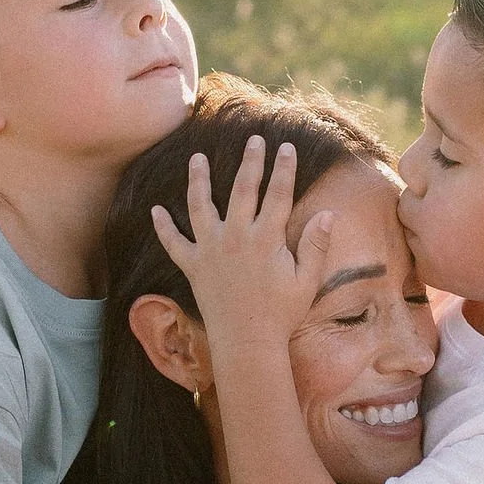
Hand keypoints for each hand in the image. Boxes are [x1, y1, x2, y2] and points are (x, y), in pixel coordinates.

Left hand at [150, 134, 334, 340]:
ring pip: (201, 206)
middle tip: (253, 139)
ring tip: (196, 158)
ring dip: (198, 180)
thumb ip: (315, 245)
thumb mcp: (306, 281)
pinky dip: (163, 227)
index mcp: (266, 239)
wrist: (246, 343)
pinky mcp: (193, 267)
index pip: (278, 194)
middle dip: (250, 162)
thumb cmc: (280, 315)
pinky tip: (155, 209)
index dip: (283, 168)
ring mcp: (211, 250)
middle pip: (242, 189)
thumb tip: (328, 214)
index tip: (285, 146)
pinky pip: (174, 243)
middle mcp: (236, 238)